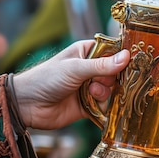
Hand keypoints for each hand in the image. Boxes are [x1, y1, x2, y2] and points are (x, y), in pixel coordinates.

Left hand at [13, 40, 129, 128]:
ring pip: (111, 89)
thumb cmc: (46, 78)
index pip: (112, 51)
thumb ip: (102, 65)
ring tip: (91, 93)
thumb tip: (127, 56)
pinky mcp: (88, 105)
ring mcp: (89, 87)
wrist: (27, 105)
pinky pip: (104, 105)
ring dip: (104, 92)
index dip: (122, 57)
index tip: (131, 62)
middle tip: (100, 80)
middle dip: (111, 78)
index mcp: (86, 52)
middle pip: (115, 72)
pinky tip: (92, 104)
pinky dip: (102, 106)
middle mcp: (90, 69)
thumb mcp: (75, 68)